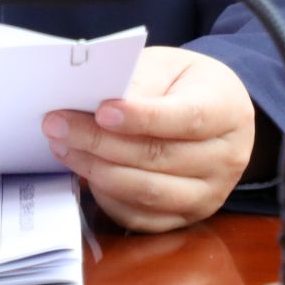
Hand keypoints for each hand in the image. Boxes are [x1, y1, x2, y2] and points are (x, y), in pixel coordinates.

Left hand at [41, 46, 257, 232]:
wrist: (214, 113)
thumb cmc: (184, 84)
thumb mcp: (168, 66)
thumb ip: (139, 81)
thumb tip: (98, 104)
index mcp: (227, 111)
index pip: (187, 118)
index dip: (143, 117)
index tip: (101, 111)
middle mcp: (226, 158)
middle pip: (159, 157)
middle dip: (100, 142)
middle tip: (57, 124)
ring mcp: (209, 194)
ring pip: (147, 191)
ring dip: (96, 170)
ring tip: (62, 146)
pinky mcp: (187, 217)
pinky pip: (141, 216)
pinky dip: (107, 197)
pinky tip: (84, 173)